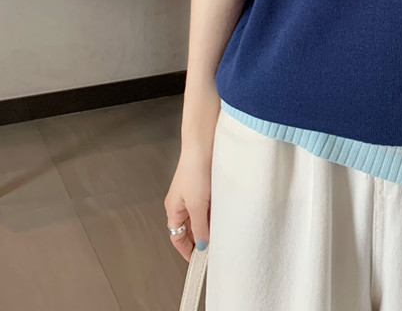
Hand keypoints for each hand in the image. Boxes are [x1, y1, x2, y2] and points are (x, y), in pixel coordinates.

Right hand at [164, 145, 211, 262]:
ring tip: (220, 231)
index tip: (198, 260)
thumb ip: (200, 226)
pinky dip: (214, 212)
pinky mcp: (204, 185)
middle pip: (189, 228)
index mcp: (173, 209)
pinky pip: (208, 205)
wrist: (203, 145)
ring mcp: (192, 194)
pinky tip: (223, 213)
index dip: (186, 250)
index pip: (177, 237)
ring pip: (200, 217)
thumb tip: (202, 244)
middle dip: (200, 237)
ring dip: (209, 224)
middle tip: (214, 247)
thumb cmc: (194, 170)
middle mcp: (181, 202)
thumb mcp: (198, 204)